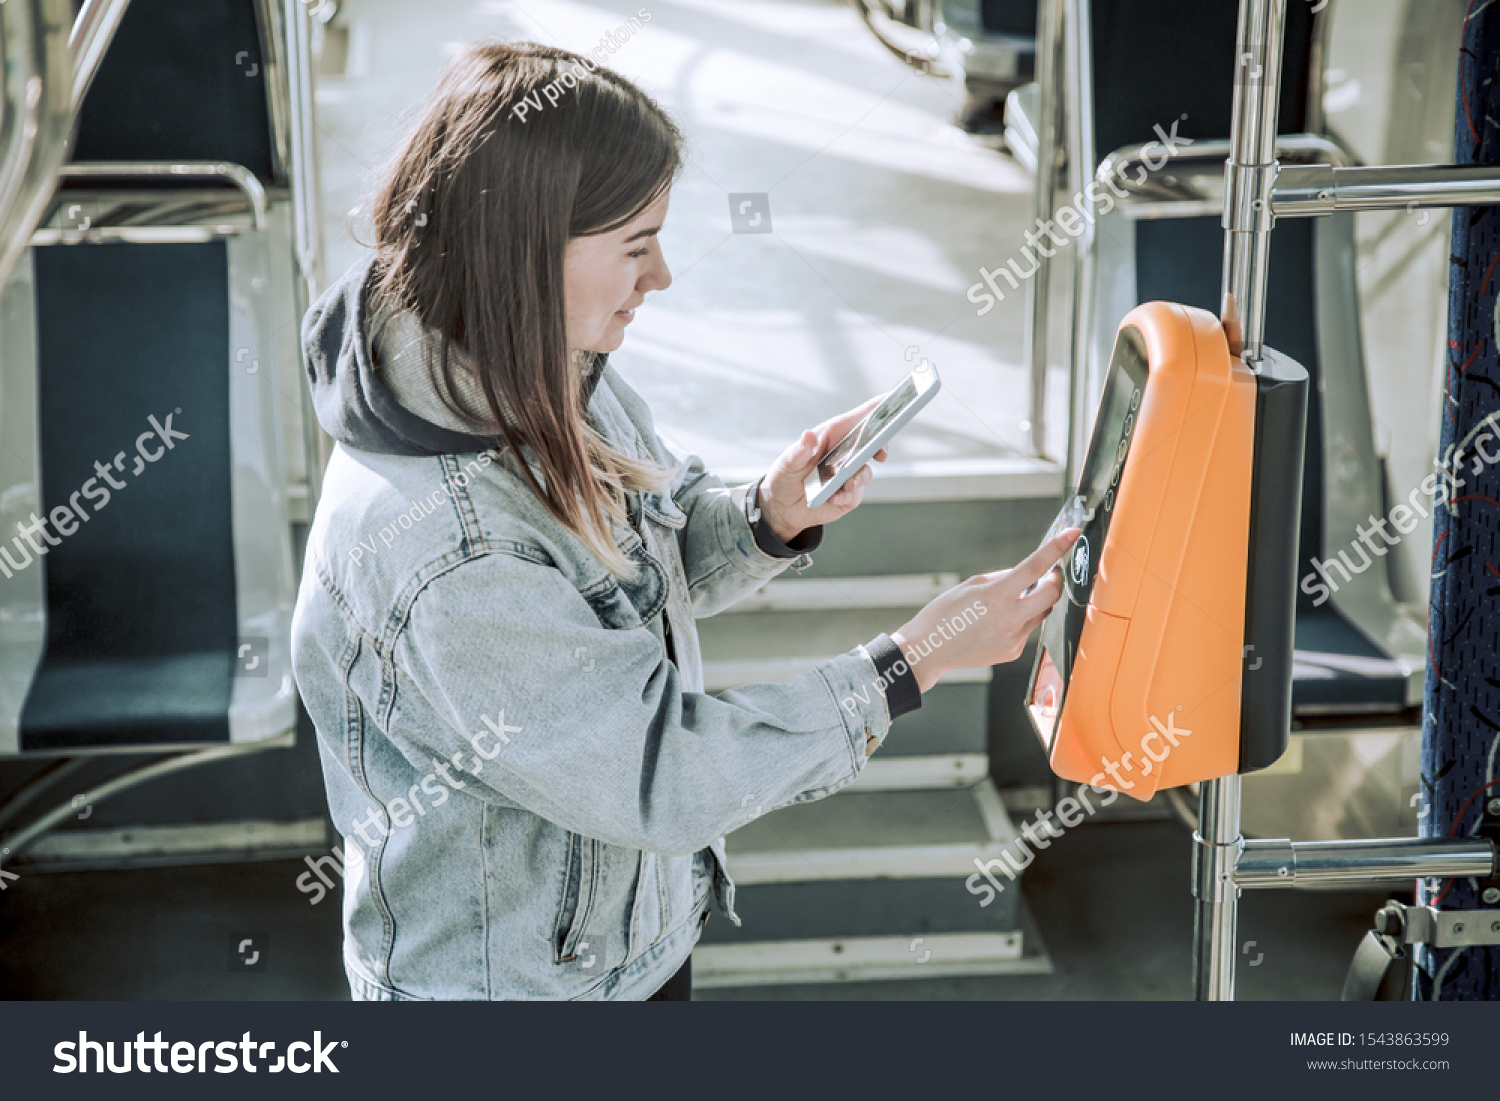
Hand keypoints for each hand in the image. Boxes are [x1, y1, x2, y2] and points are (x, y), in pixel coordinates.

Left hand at [757, 397, 889, 541]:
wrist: (782, 509)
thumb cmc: (784, 478)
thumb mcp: (787, 464)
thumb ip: (799, 451)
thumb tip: (808, 434)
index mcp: (830, 437)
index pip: (856, 419)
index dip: (875, 408)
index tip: (891, 398)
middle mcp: (843, 454)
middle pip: (870, 444)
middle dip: (880, 446)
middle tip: (881, 453)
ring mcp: (848, 474)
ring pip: (865, 472)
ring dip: (858, 477)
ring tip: (846, 484)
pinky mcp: (848, 494)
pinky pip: (855, 493)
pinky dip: (847, 495)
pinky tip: (834, 497)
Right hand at [890, 529, 1081, 692]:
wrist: (929, 651)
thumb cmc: (943, 615)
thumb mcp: (970, 585)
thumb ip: (1003, 578)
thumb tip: (1025, 575)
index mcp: (995, 596)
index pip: (1035, 567)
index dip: (1056, 548)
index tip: (1071, 534)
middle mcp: (1009, 619)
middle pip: (1052, 595)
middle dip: (1054, 581)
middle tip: (1048, 574)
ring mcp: (1014, 638)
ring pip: (1041, 613)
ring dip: (1035, 601)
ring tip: (1010, 601)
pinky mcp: (1013, 652)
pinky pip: (1028, 629)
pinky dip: (1021, 620)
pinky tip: (998, 623)